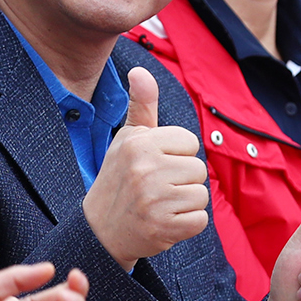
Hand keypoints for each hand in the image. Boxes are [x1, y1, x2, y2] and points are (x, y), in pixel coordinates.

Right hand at [82, 69, 209, 269]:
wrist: (100, 230)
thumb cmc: (119, 177)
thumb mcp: (127, 138)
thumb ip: (141, 105)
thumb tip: (140, 71)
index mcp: (139, 143)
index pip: (190, 143)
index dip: (178, 155)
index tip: (157, 165)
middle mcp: (145, 169)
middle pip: (198, 169)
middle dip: (183, 180)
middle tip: (157, 188)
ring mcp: (154, 200)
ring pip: (201, 195)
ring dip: (185, 203)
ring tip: (161, 204)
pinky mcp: (163, 228)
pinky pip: (200, 220)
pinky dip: (186, 224)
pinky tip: (164, 221)